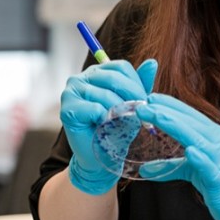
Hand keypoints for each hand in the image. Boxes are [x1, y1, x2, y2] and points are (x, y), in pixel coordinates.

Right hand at [60, 59, 157, 194]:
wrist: (100, 158)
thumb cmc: (116, 129)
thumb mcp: (132, 103)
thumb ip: (140, 83)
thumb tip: (152, 62)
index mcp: (96, 73)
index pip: (120, 67)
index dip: (135, 84)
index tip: (144, 102)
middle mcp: (80, 78)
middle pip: (113, 78)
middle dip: (131, 97)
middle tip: (139, 114)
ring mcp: (70, 92)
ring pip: (105, 94)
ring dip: (119, 112)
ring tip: (122, 124)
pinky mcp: (67, 109)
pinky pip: (94, 108)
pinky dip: (105, 119)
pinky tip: (105, 126)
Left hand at [135, 93, 219, 219]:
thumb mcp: (192, 170)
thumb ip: (170, 166)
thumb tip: (144, 169)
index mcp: (213, 135)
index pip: (189, 115)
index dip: (170, 105)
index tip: (150, 97)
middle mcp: (218, 142)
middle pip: (190, 122)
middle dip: (166, 111)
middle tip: (145, 104)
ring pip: (197, 139)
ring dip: (176, 126)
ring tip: (158, 116)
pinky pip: (209, 166)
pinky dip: (200, 158)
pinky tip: (190, 151)